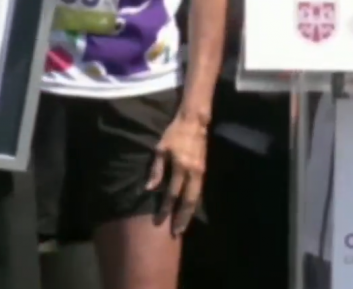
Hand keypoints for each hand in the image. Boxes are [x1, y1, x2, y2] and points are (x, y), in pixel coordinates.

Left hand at [147, 113, 207, 235]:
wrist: (195, 121)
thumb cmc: (174, 133)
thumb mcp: (161, 149)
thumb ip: (156, 169)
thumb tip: (149, 189)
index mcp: (181, 167)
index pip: (172, 193)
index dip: (165, 208)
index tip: (159, 221)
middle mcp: (193, 172)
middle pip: (188, 200)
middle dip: (182, 217)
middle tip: (176, 232)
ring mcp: (200, 172)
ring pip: (196, 198)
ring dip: (189, 213)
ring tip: (184, 225)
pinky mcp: (204, 170)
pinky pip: (199, 191)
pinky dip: (194, 203)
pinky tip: (190, 209)